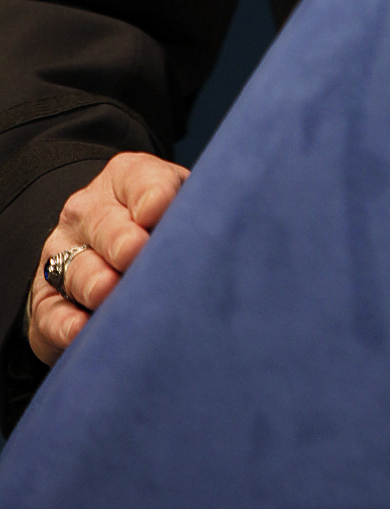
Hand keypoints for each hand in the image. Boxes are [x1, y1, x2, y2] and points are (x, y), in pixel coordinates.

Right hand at [26, 152, 188, 366]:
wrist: (118, 252)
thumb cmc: (168, 227)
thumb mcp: (184, 203)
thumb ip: (196, 208)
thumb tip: (222, 226)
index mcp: (126, 178)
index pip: (139, 178)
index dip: (152, 194)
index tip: (158, 211)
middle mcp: (87, 211)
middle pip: (102, 221)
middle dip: (119, 238)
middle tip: (135, 252)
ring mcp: (62, 254)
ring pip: (74, 266)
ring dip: (92, 279)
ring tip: (108, 290)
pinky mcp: (47, 300)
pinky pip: (50, 312)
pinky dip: (64, 323)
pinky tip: (80, 330)